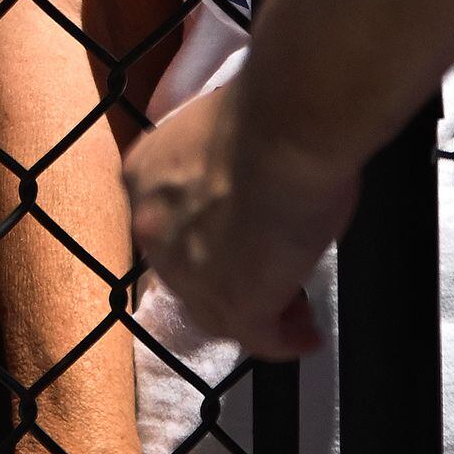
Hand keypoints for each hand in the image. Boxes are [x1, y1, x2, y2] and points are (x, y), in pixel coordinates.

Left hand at [120, 86, 342, 359]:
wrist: (286, 126)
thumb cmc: (269, 112)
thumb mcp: (225, 136)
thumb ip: (222, 171)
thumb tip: (254, 186)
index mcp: (144, 175)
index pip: (170, 224)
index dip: (207, 240)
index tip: (243, 243)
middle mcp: (151, 226)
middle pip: (187, 271)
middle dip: (229, 280)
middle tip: (273, 283)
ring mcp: (186, 270)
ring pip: (217, 311)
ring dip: (260, 315)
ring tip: (297, 317)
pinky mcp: (233, 302)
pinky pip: (258, 336)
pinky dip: (284, 341)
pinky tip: (308, 334)